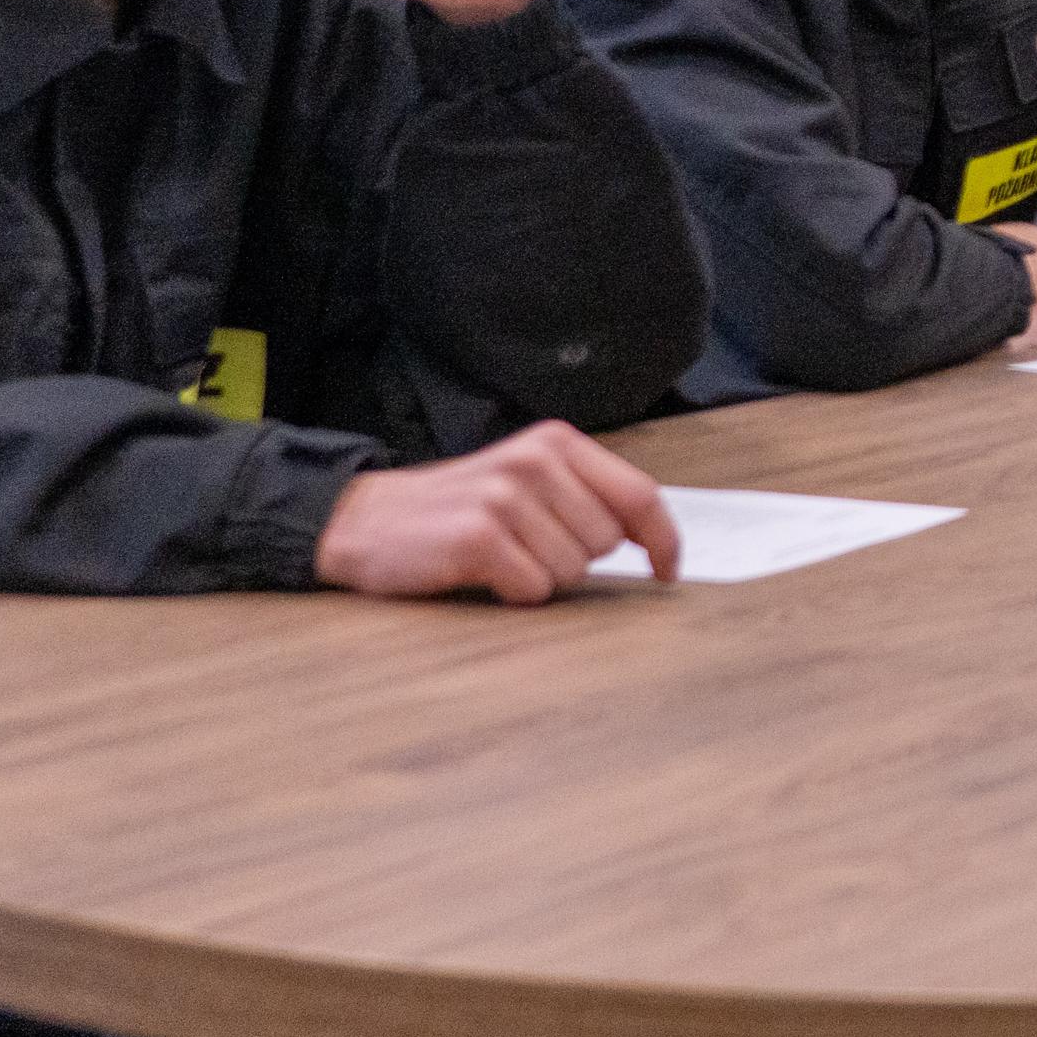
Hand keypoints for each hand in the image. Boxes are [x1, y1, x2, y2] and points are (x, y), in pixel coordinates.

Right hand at [313, 423, 677, 602]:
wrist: (368, 520)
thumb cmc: (459, 508)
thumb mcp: (527, 481)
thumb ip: (584, 495)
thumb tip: (650, 538)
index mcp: (557, 444)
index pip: (639, 495)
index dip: (663, 539)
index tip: (668, 571)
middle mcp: (535, 462)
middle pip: (606, 542)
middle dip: (575, 558)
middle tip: (525, 546)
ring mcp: (506, 498)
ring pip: (572, 571)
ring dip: (540, 577)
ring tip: (500, 555)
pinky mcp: (479, 537)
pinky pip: (533, 589)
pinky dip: (513, 592)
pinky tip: (481, 572)